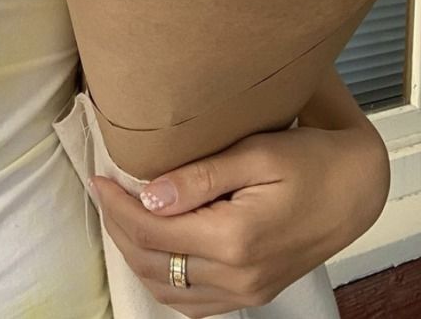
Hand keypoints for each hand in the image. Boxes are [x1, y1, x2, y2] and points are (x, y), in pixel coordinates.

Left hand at [90, 122, 388, 317]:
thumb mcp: (255, 154)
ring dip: (135, 255)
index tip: (99, 178)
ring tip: (121, 217)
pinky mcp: (253, 294)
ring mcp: (246, 292)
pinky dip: (162, 279)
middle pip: (151, 262)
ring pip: (166, 289)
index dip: (116, 206)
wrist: (357, 189)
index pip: (150, 231)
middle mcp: (238, 276)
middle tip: (104, 193)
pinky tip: (154, 250)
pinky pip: (193, 302)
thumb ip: (200, 177)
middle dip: (117, 228)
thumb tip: (149, 196)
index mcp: (235, 239)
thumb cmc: (310, 161)